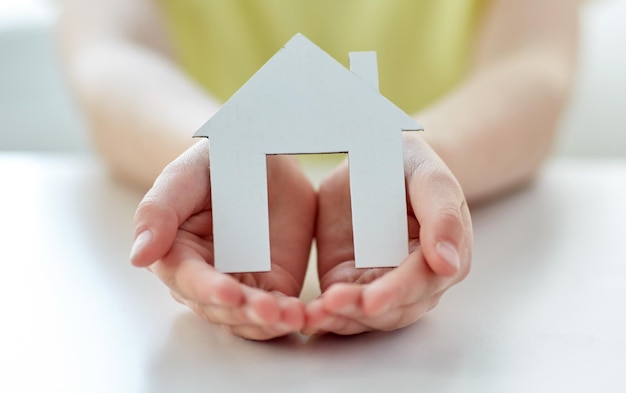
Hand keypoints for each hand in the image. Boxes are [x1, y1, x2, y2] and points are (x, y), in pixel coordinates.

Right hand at [130, 140, 316, 339]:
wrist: (264, 156)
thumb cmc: (217, 161)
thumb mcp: (187, 175)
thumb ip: (160, 210)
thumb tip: (138, 256)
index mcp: (176, 253)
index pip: (187, 280)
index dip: (207, 289)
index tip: (229, 293)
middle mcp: (205, 277)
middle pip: (219, 308)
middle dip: (244, 313)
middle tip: (269, 310)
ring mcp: (240, 285)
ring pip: (247, 318)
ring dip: (268, 322)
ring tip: (292, 316)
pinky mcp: (272, 286)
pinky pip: (278, 310)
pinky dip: (289, 317)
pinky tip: (303, 315)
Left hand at [303, 134, 471, 334]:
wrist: (376, 162)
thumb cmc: (411, 167)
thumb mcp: (430, 179)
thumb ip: (443, 216)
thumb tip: (448, 265)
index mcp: (445, 258)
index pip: (422, 283)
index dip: (397, 292)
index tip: (372, 300)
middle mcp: (415, 282)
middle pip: (392, 310)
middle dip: (361, 311)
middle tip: (333, 304)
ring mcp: (381, 285)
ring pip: (365, 317)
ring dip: (340, 319)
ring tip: (313, 316)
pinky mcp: (350, 283)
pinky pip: (340, 308)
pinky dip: (324, 316)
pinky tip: (306, 318)